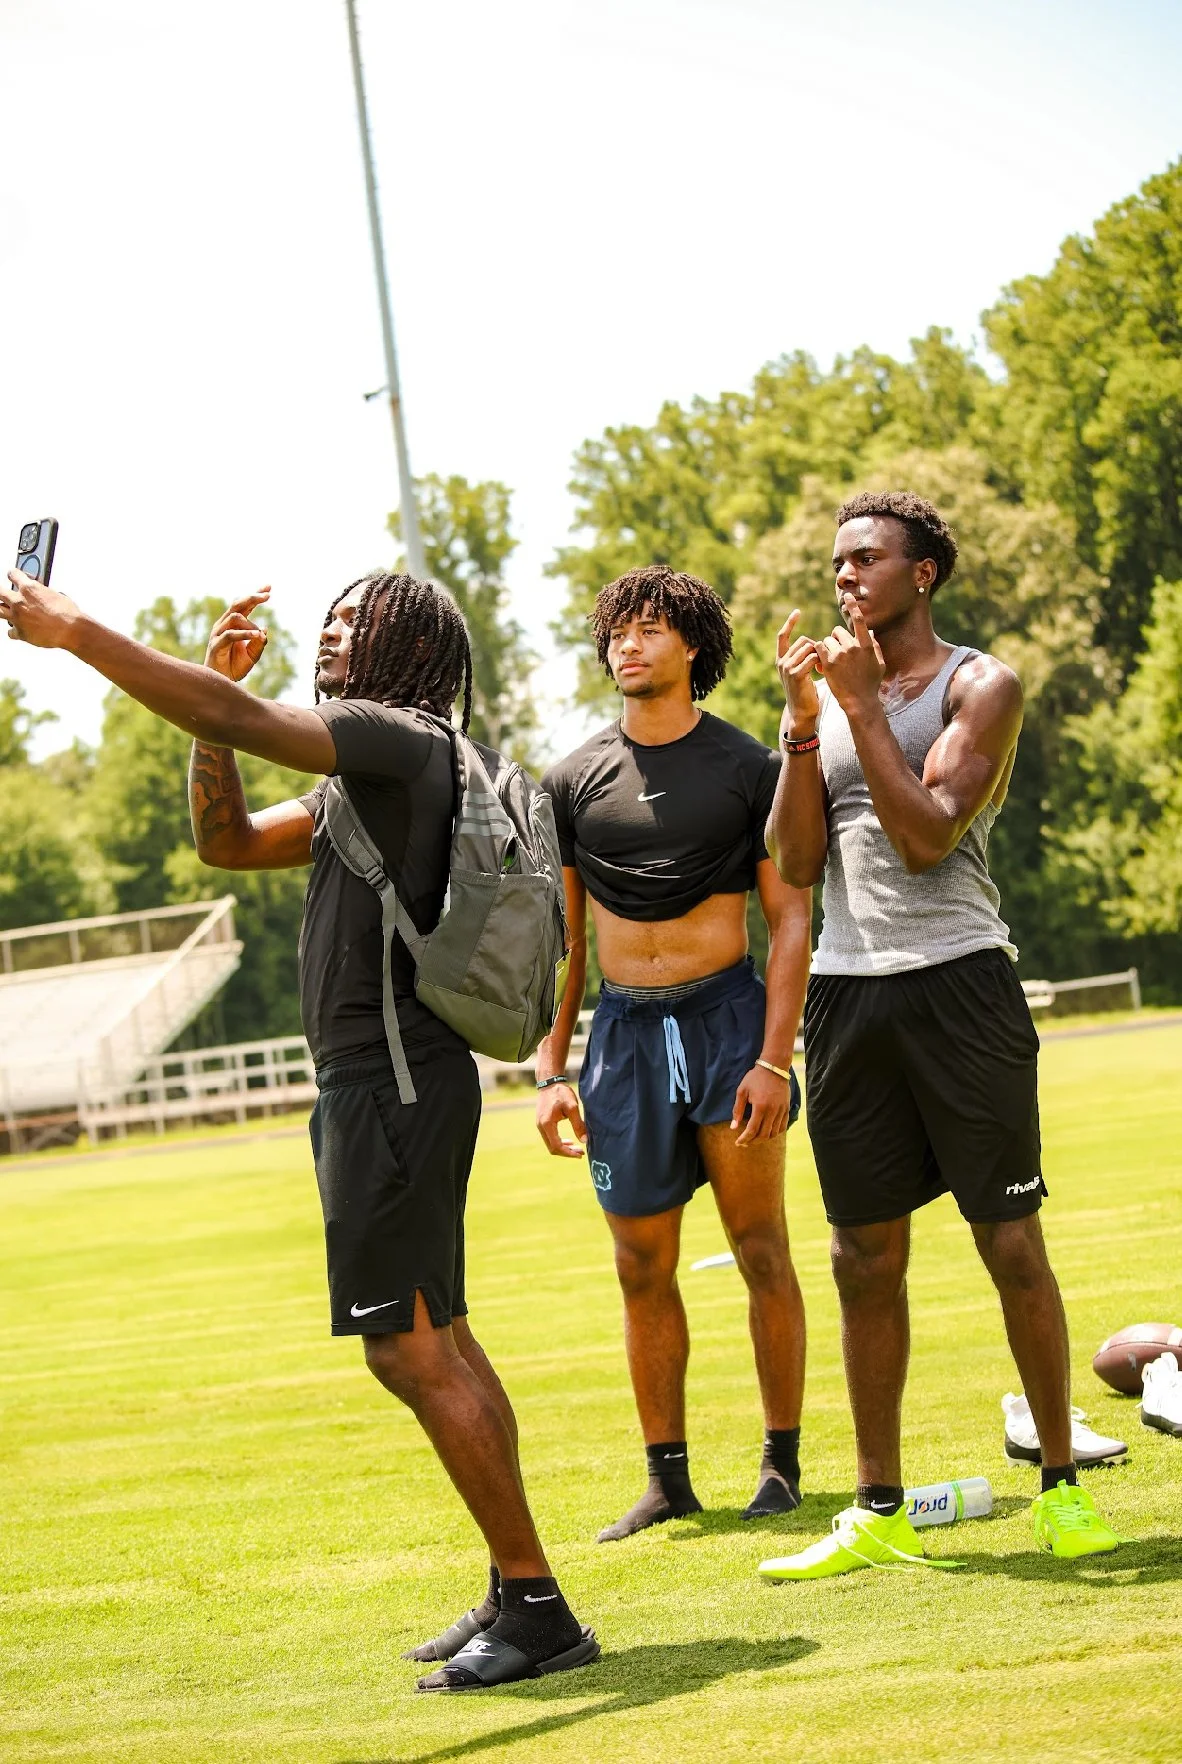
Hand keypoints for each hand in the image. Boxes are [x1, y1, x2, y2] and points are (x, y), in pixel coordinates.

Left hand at [1, 569, 82, 649]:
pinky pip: (10, 632)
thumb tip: (40, 596)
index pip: (13, 574)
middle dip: (0, 591)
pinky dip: (14, 631)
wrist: (71, 630)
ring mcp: (17, 618)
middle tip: (2, 593)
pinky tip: (20, 629)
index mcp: (29, 588)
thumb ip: (42, 594)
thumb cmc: (68, 613)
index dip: (13, 575)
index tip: (13, 576)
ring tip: (7, 610)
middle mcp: (19, 602)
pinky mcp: (20, 633)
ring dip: (2, 610)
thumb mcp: (55, 595)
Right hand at [204, 588, 270, 680]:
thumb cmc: (236, 666)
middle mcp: (224, 624)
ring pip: (235, 617)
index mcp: (234, 624)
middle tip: (267, 596)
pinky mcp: (216, 644)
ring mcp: (219, 633)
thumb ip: (259, 642)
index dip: (256, 594)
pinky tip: (256, 635)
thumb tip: (264, 629)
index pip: (245, 604)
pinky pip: (231, 634)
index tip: (269, 587)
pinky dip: (245, 634)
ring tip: (259, 635)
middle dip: (252, 598)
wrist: (222, 683)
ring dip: (250, 624)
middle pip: (237, 604)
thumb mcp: (253, 655)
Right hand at [536, 1082, 587, 1158]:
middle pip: (552, 1148)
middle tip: (581, 1153)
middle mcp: (540, 1126)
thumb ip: (578, 1124)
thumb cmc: (561, 1093)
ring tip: (577, 1148)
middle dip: (567, 1152)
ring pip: (550, 1144)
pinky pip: (550, 1138)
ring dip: (564, 1148)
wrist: (549, 1081)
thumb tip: (584, 1141)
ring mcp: (540, 1125)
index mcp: (547, 1124)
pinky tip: (569, 1141)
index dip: (568, 1153)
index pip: (556, 1146)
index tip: (580, 1154)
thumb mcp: (572, 1107)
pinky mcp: (542, 1123)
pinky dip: (559, 1142)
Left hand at [731, 1063, 792, 1145]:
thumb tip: (733, 1127)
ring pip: (774, 1133)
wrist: (774, 1068)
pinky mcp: (786, 1109)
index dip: (744, 1139)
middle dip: (753, 1141)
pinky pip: (782, 1127)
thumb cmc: (755, 1078)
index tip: (738, 1143)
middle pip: (763, 1135)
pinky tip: (767, 1132)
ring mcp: (781, 1110)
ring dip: (763, 1139)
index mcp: (760, 1107)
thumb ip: (738, 1110)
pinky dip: (774, 1133)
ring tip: (755, 1138)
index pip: (752, 1130)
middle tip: (745, 1142)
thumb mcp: (742, 1091)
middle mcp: (772, 1111)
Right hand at [775, 609, 820, 728]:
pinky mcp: (796, 674)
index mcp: (781, 660)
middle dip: (816, 647)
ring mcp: (787, 668)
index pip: (782, 636)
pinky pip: (811, 658)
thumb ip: (804, 658)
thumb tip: (815, 644)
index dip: (790, 623)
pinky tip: (822, 671)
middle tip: (822, 660)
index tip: (797, 612)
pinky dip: (820, 662)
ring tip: (823, 667)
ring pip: (808, 648)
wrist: (802, 713)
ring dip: (820, 655)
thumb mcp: (802, 672)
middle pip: (802, 641)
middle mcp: (781, 662)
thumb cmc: (806, 692)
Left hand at [814, 593, 884, 712]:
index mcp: (866, 645)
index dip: (853, 607)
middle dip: (836, 640)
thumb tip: (870, 632)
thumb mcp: (878, 664)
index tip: (847, 596)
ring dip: (827, 648)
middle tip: (838, 654)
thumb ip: (874, 646)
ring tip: (832, 662)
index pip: (859, 621)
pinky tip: (824, 663)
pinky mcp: (829, 663)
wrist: (859, 701)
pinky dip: (819, 652)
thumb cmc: (871, 683)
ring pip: (827, 640)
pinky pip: (819, 647)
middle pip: (838, 631)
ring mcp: (840, 654)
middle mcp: (853, 647)